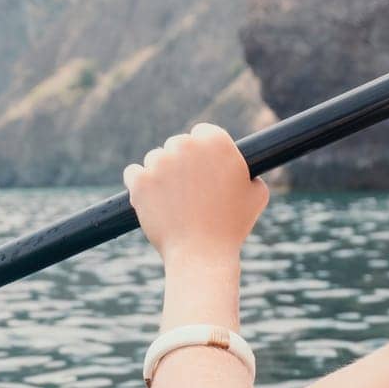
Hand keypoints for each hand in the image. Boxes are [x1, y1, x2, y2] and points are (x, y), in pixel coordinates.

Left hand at [123, 124, 268, 270]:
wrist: (202, 255)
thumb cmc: (231, 228)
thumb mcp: (256, 195)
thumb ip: (249, 173)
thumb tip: (245, 170)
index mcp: (216, 141)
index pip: (201, 132)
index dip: (202, 153)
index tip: (201, 169)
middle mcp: (187, 145)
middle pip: (176, 144)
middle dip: (179, 163)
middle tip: (186, 190)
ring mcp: (160, 162)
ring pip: (154, 158)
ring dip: (159, 175)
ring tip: (171, 202)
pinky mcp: (140, 180)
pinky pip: (132, 173)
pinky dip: (139, 185)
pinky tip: (150, 199)